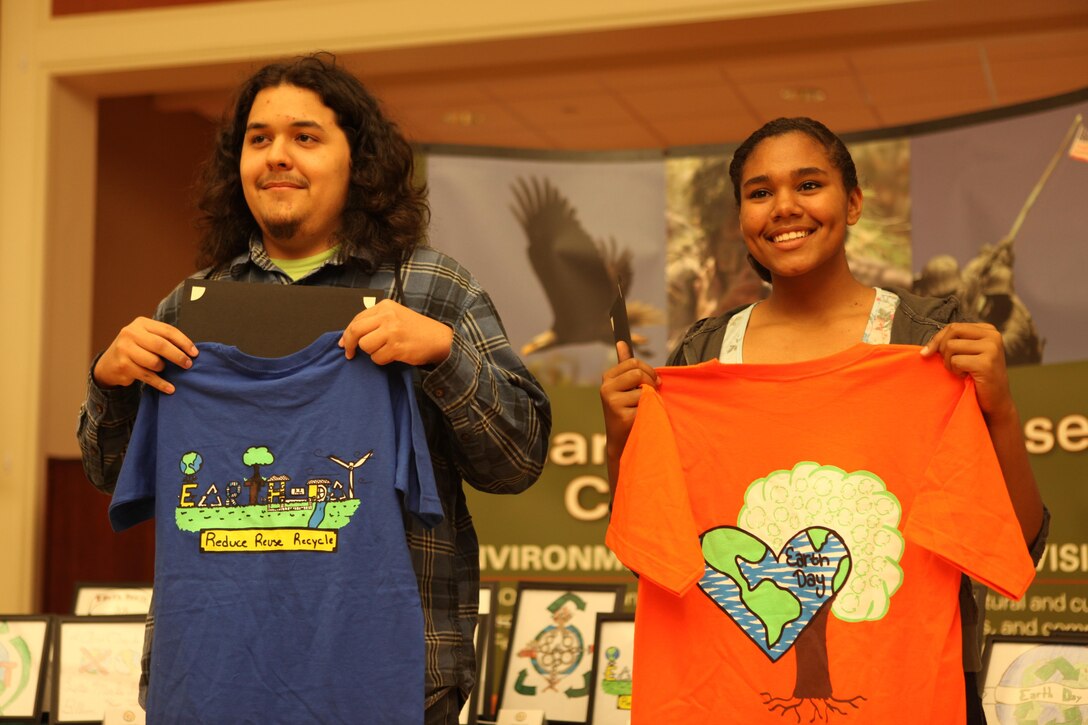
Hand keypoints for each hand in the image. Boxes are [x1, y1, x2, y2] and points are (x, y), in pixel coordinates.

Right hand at [93, 317, 197, 394]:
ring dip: (163, 368)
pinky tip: (170, 388)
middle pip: (161, 345)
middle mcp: (130, 333)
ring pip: (154, 362)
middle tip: (188, 364)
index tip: (195, 353)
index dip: (184, 342)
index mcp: (141, 323)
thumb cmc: (136, 349)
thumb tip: (190, 351)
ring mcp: (124, 349)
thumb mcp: (147, 338)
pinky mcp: (123, 365)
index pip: (167, 331)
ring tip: (164, 369)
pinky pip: (148, 376)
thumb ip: (163, 339)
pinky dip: (161, 383)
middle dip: (178, 356)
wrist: (109, 363)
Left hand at [338, 299, 452, 365]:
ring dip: (371, 352)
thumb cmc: (415, 329)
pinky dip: (382, 360)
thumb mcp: (395, 316)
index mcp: (385, 306)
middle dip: (349, 344)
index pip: (357, 319)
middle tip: (349, 353)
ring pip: (365, 345)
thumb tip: (348, 337)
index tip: (344, 343)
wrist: (438, 339)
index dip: (347, 333)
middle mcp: (387, 316)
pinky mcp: (396, 347)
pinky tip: (393, 355)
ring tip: (384, 350)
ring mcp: (392, 331)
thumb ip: (374, 321)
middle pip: (356, 330)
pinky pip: (377, 358)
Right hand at [600, 342, 658, 485]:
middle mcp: (606, 388)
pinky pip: (646, 404)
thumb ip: (625, 364)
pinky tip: (641, 417)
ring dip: (650, 398)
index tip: (653, 381)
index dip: (648, 371)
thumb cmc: (626, 410)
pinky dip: (649, 410)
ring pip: (643, 389)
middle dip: (650, 382)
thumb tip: (621, 342)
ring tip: (643, 407)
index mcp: (607, 377)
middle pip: (638, 372)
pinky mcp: (621, 415)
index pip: (633, 362)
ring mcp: (612, 402)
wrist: (622, 441)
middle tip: (652, 394)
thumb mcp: (624, 385)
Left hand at [920, 322, 1013, 421]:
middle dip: (942, 348)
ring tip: (960, 371)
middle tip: (949, 364)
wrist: (995, 400)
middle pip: (952, 331)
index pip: (954, 326)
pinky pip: (955, 361)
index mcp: (988, 330)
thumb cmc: (976, 376)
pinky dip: (955, 371)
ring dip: (949, 362)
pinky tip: (966, 376)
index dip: (937, 339)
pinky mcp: (986, 363)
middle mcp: (993, 336)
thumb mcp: (967, 353)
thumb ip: (952, 343)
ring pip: (951, 346)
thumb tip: (925, 350)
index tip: (927, 353)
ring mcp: (991, 348)